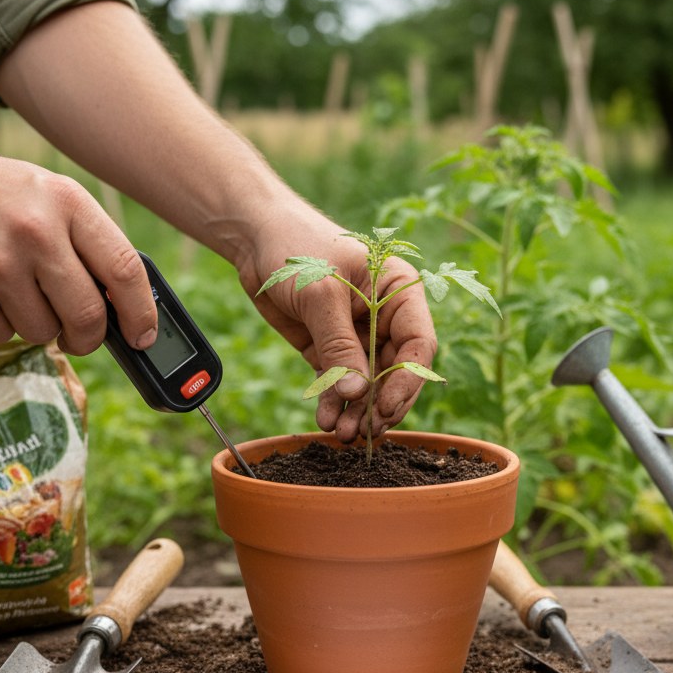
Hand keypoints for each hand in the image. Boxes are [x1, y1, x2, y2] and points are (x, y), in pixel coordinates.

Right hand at [0, 138, 157, 354]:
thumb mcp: (46, 196)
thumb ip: (86, 244)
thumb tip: (125, 307)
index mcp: (67, 202)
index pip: (125, 269)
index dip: (140, 313)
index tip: (141, 336)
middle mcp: (36, 232)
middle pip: (88, 316)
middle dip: (87, 336)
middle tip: (78, 334)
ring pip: (43, 332)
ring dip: (36, 324)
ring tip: (12, 287)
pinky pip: (1, 335)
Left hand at [235, 213, 437, 442]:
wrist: (254, 239)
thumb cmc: (297, 248)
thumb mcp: (321, 295)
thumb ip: (340, 346)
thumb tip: (359, 393)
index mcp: (398, 292)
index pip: (418, 344)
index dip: (408, 380)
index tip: (387, 408)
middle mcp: (384, 317)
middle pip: (395, 372)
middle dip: (380, 403)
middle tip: (364, 432)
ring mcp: (356, 335)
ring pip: (367, 383)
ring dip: (356, 410)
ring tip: (342, 433)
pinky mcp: (328, 348)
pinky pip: (338, 382)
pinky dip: (334, 402)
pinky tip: (326, 419)